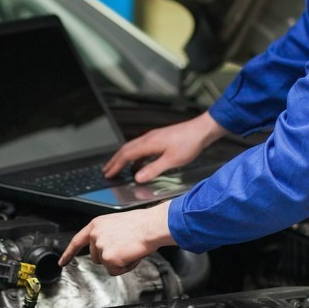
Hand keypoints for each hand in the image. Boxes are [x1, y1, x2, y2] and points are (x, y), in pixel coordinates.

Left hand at [58, 201, 172, 275]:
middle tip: (125, 248)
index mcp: (96, 225)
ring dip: (119, 262)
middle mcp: (95, 235)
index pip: (77, 241)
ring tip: (130, 250)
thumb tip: (107, 248)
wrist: (150, 226)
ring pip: (107, 265)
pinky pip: (115, 271)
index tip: (62, 262)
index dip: (69, 253)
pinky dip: (125, 267)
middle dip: (110, 257)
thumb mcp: (116, 224)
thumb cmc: (140, 224)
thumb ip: (106, 235)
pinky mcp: (108, 258)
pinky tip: (131, 256)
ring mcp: (100, 247)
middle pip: (96, 258)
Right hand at [102, 110, 225, 183]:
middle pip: (126, 150)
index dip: (116, 165)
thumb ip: (153, 169)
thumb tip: (137, 178)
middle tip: (106, 171)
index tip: (107, 173)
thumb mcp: (172, 160)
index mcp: (149, 143)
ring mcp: (153, 137)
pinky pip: (141, 148)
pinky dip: (135, 157)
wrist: (202, 130)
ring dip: (124, 158)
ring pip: (133, 148)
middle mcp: (148, 138)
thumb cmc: (189, 143)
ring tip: (118, 168)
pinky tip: (138, 164)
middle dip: (115, 161)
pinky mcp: (159, 139)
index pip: (126, 155)